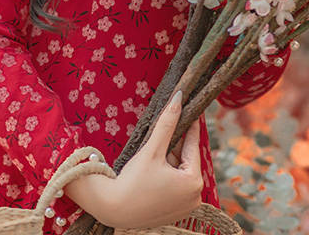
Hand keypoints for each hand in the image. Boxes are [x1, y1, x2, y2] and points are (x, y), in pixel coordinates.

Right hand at [63, 91, 202, 228]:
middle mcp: (195, 197)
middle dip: (174, 146)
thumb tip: (179, 97)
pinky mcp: (176, 211)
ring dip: (169, 160)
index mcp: (194, 182)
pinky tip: (152, 170)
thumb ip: (167, 123)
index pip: (193, 145)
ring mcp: (186, 206)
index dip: (190, 126)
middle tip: (164, 131)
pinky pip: (175, 185)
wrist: (112, 210)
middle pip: (186, 160)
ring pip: (180, 171)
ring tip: (152, 156)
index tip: (191, 109)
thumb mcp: (152, 149)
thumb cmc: (133, 181)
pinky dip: (167, 174)